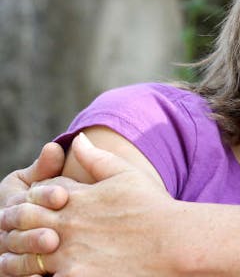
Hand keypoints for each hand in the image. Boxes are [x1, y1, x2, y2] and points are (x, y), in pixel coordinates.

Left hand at [0, 134, 176, 276]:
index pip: (37, 195)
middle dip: (19, 226)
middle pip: (25, 223)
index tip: (37, 206)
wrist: (174, 242)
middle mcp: (68, 224)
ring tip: (28, 259)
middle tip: (20, 232)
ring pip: (27, 257)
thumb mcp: (126, 174)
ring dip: (23, 258)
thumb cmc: (153, 207)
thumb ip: (97, 158)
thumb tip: (79, 139)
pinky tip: (49, 274)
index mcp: (77, 198)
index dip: (32, 199)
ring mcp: (70, 254)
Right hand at [1, 143, 66, 266]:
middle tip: (55, 233)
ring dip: (29, 253)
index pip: (25, 198)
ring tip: (51, 247)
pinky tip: (42, 276)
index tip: (63, 195)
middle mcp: (5, 227)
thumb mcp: (47, 183)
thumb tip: (54, 147)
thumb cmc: (51, 198)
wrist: (55, 224)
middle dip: (33, 230)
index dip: (43, 195)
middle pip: (16, 227)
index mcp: (13, 201)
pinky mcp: (12, 270)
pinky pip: (13, 276)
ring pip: (12, 254)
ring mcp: (7, 250)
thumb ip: (48, 167)